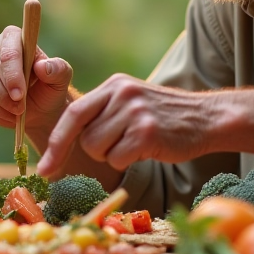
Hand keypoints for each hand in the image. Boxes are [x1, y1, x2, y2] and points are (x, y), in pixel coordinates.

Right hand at [0, 25, 72, 148]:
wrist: (39, 108)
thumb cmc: (50, 87)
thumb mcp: (61, 79)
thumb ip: (57, 69)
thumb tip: (43, 66)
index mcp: (13, 37)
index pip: (7, 52)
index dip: (12, 75)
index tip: (20, 95)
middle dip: (4, 95)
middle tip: (20, 109)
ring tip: (16, 113)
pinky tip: (8, 115)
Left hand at [38, 74, 214, 177]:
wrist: (208, 118)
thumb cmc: (164, 118)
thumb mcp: (131, 102)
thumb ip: (102, 112)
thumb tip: (63, 142)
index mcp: (114, 85)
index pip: (73, 114)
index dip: (57, 143)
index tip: (44, 168)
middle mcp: (122, 94)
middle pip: (84, 137)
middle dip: (97, 150)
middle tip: (121, 145)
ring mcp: (135, 112)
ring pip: (98, 150)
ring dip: (113, 156)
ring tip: (136, 143)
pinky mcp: (147, 132)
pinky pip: (118, 159)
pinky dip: (127, 162)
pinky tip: (147, 150)